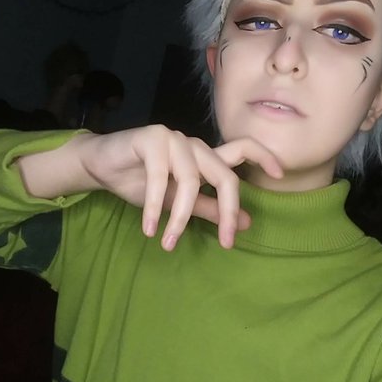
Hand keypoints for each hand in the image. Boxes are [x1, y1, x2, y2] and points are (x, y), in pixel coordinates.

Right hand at [79, 125, 282, 250]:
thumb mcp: (178, 202)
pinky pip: (161, 177)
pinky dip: (155, 205)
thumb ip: (210, 209)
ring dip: (180, 217)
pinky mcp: (151, 138)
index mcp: (203, 157)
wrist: (101, 166)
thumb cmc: (140, 181)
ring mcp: (173, 138)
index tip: (281, 174)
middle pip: (224, 175)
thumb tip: (247, 222)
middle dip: (229, 211)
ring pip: (191, 181)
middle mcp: (194, 145)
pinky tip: (150, 227)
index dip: (264, 156)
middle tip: (226, 242)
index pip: (242, 149)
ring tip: (168, 242)